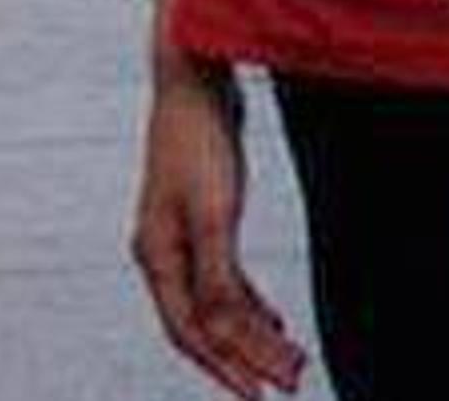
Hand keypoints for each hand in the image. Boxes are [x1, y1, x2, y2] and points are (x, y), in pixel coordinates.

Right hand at [134, 54, 305, 396]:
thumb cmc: (199, 141)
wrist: (195, 78)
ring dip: (253, 333)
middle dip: (246, 358)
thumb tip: (222, 332)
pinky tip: (273, 320)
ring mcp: (183, 237)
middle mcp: (164, 254)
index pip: (191, 332)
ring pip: (218, 303)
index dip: (225, 367)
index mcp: (157, 258)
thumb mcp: (213, 213)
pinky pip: (224, 278)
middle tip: (288, 385)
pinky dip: (249, 303)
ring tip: (291, 361)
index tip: (259, 395)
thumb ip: (216, 275)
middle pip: (205, 325)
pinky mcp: (205, 219)